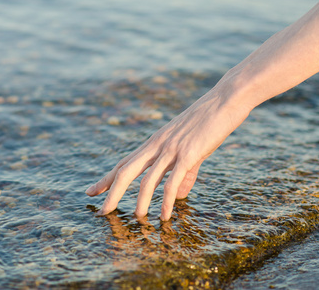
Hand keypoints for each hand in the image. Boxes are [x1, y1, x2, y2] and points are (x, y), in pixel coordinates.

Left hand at [85, 81, 247, 219]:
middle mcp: (157, 145)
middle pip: (126, 171)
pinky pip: (172, 182)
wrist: (226, 99)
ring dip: (139, 202)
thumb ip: (185, 174)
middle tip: (101, 212)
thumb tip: (178, 195)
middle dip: (111, 192)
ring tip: (137, 219)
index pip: (125, 162)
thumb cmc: (209, 122)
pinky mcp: (189, 154)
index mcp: (155, 142)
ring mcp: (171, 149)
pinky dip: (166, 201)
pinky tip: (164, 215)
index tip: (92, 191)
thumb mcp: (193, 150)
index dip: (107, 178)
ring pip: (147, 180)